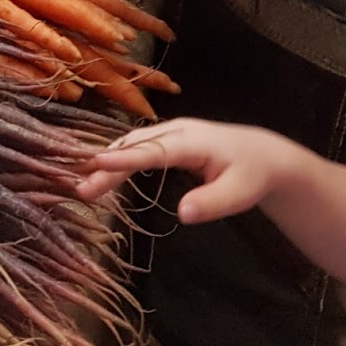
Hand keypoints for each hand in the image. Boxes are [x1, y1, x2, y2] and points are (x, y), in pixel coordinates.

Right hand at [76, 118, 297, 224]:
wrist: (263, 155)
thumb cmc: (251, 174)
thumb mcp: (240, 193)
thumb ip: (212, 203)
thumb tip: (182, 214)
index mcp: (192, 141)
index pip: (153, 149)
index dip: (125, 158)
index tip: (97, 163)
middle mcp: (176, 131)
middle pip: (135, 144)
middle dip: (107, 163)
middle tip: (82, 187)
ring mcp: (171, 133)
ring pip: (133, 143)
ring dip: (109, 161)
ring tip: (85, 183)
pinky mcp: (168, 141)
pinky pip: (138, 147)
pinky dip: (119, 158)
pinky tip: (104, 172)